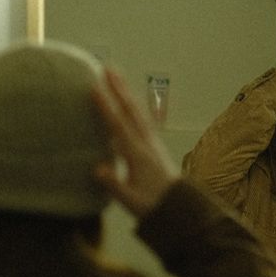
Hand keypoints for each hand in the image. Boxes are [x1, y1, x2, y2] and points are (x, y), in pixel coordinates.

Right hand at [92, 68, 178, 218]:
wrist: (181, 209)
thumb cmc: (154, 205)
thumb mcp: (131, 200)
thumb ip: (114, 184)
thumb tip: (97, 168)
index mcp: (138, 155)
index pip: (119, 126)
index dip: (106, 107)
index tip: (94, 88)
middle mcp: (146, 143)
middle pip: (131, 111)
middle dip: (119, 88)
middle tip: (107, 68)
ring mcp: (152, 143)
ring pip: (138, 112)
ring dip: (126, 93)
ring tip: (116, 76)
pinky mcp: (155, 146)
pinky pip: (142, 120)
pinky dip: (133, 106)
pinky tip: (127, 102)